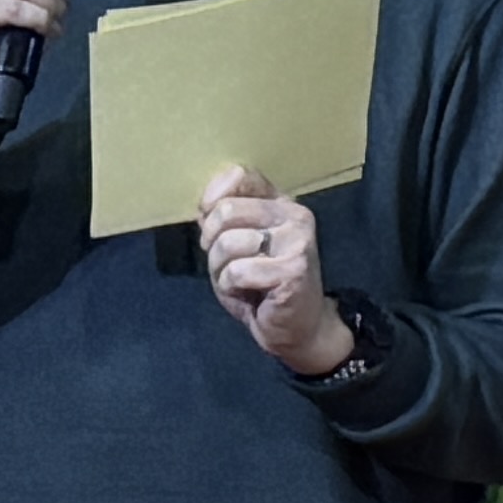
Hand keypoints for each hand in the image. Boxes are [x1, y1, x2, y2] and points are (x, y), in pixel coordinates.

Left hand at [199, 168, 358, 379]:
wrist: (297, 327)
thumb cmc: (262, 285)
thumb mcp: (237, 244)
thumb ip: (224, 218)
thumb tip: (204, 205)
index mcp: (281, 203)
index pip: (241, 175)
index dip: (212, 197)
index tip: (207, 220)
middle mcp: (295, 215)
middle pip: (226, 211)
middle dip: (212, 243)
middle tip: (225, 263)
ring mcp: (298, 241)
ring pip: (228, 242)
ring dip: (220, 269)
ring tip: (237, 281)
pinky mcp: (294, 270)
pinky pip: (237, 271)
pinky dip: (231, 287)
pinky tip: (249, 293)